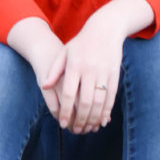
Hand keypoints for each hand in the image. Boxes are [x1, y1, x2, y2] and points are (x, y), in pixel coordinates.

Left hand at [42, 15, 123, 134]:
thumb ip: (54, 70)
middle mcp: (89, 69)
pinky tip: (102, 121)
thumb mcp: (64, 52)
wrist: (105, 29)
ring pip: (99, 102)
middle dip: (80, 119)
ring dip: (94, 118)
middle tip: (76, 130)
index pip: (68, 93)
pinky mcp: (115, 74)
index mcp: (74, 65)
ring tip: (88, 128)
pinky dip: (107, 111)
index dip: (65, 110)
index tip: (62, 123)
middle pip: (84, 101)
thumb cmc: (81, 43)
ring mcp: (103, 72)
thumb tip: (44, 85)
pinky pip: (111, 97)